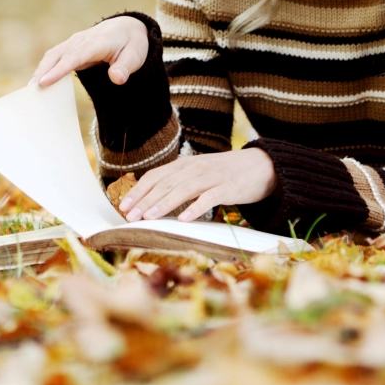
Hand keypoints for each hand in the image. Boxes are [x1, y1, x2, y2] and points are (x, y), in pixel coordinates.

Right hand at [30, 16, 148, 86]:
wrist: (128, 27)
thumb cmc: (132, 44)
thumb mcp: (136, 56)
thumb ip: (126, 67)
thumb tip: (117, 79)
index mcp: (97, 42)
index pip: (75, 56)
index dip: (59, 70)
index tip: (44, 82)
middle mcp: (82, 40)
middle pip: (58, 55)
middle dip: (42, 71)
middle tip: (30, 91)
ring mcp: (74, 42)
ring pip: (53, 55)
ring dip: (40, 70)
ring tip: (30, 90)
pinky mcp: (71, 47)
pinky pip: (55, 57)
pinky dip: (44, 68)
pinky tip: (38, 83)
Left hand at [119, 148, 276, 222]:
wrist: (260, 165)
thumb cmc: (225, 173)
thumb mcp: (198, 172)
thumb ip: (178, 181)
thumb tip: (152, 199)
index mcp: (185, 164)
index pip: (156, 175)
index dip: (139, 190)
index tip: (124, 205)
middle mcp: (195, 168)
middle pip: (165, 183)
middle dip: (145, 200)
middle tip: (130, 216)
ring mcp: (211, 177)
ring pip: (183, 189)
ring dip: (163, 204)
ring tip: (148, 217)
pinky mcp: (227, 188)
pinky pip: (209, 198)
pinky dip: (195, 208)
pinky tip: (183, 219)